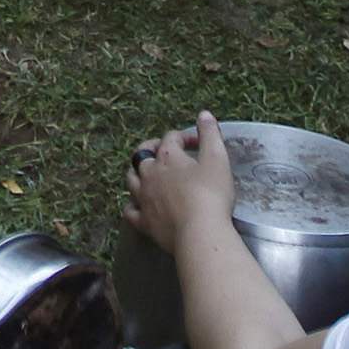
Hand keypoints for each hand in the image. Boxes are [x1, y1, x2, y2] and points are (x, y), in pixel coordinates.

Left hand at [125, 109, 242, 249]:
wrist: (200, 234)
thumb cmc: (211, 195)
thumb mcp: (217, 159)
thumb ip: (210, 134)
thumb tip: (204, 114)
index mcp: (168, 157)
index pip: (171, 138)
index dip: (184, 137)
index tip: (198, 143)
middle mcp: (150, 174)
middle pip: (143, 155)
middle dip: (151, 149)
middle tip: (163, 151)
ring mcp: (143, 199)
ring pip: (131, 179)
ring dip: (138, 173)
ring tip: (148, 174)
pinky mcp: (143, 222)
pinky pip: (130, 211)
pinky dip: (132, 205)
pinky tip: (138, 205)